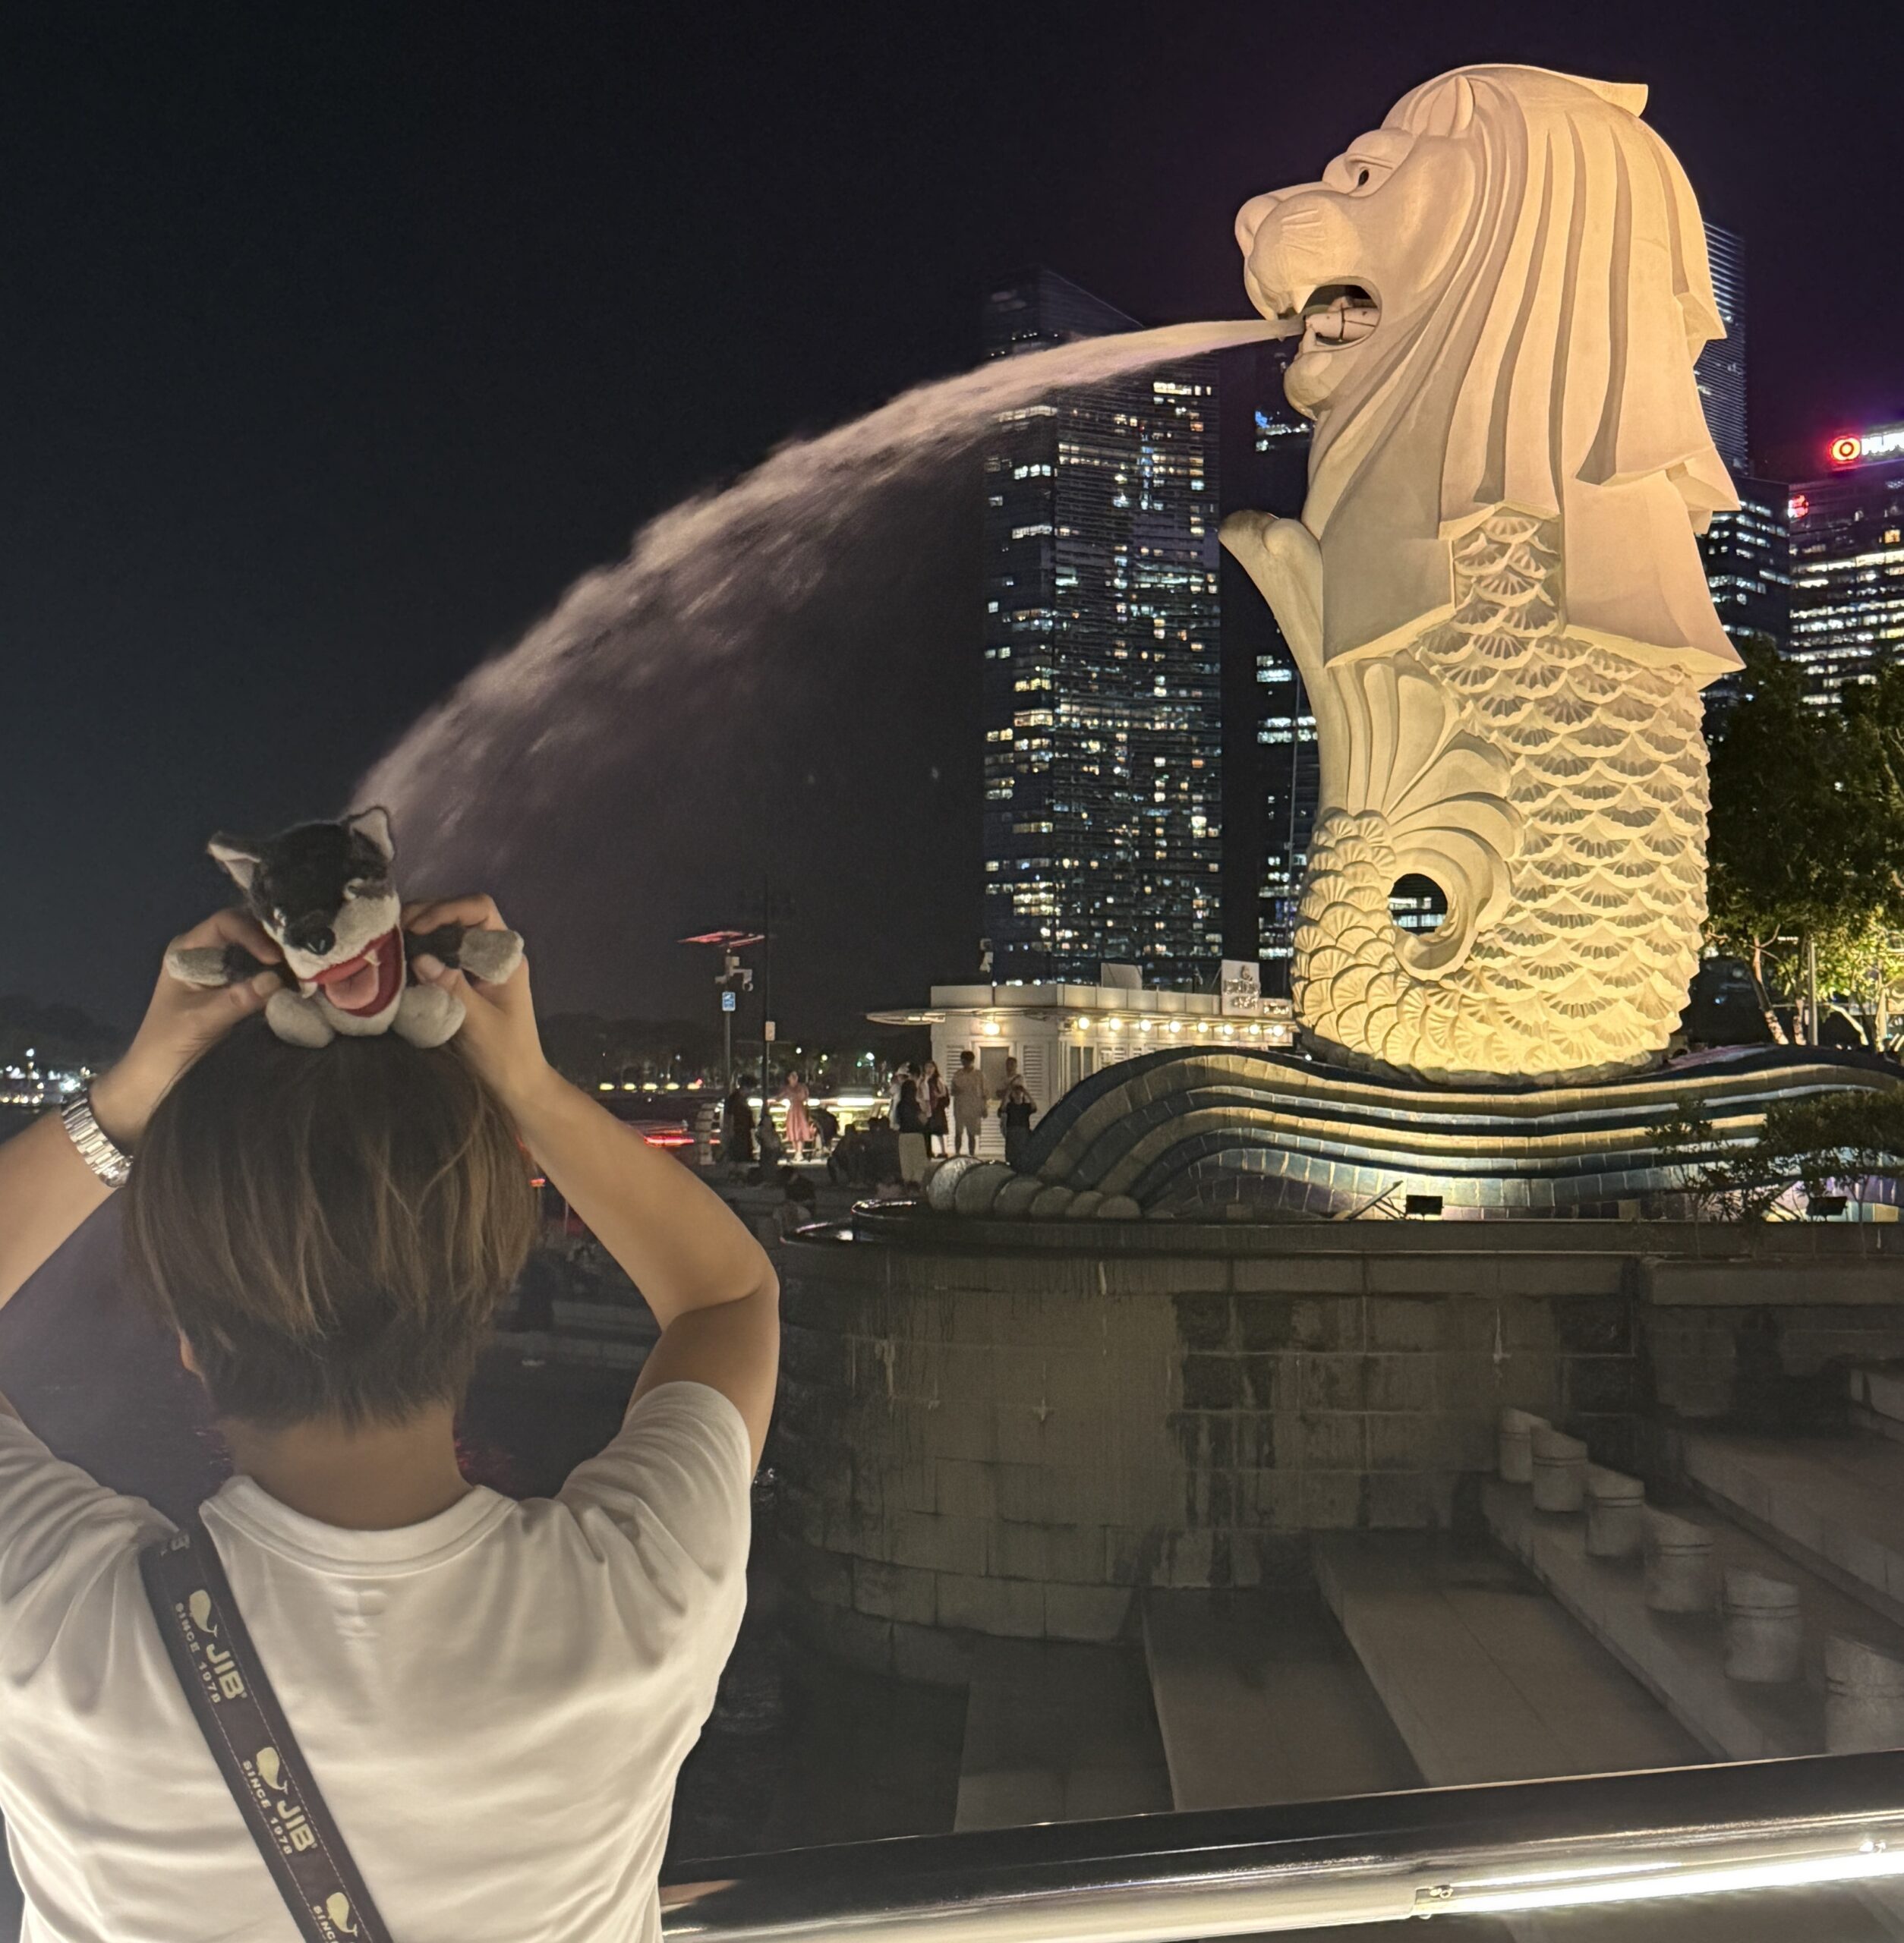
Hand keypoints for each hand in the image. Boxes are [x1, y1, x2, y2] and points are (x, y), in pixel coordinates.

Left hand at [91, 909, 284, 1147]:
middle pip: (247, 933)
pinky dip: (282, 979)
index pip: (226, 924)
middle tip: (303, 957)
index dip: (253, 934)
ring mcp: (223, 974)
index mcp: (187, 952)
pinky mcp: (237, 994)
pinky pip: (264, 977)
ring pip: (258, 954)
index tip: (275, 958)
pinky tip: (301, 985)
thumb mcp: (200, 1021)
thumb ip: (236, 999)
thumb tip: (277, 979)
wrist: (153, 1085)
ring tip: (307, 970)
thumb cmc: (165, 1047)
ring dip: (282, 961)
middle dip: (274, 942)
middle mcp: (207, 955)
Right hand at [403, 894, 550, 1113]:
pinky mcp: (464, 982)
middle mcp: (493, 955)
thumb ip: (452, 988)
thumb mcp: (477, 1022)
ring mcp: (478, 967)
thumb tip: (421, 958)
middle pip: (460, 915)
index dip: (447, 909)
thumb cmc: (505, 1055)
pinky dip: (419, 951)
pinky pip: (441, 954)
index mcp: (506, 958)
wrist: (517, 1086)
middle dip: (426, 914)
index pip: (480, 910)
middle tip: (392, 929)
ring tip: (390, 939)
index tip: (417, 927)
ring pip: (447, 932)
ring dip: (419, 930)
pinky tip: (398, 958)